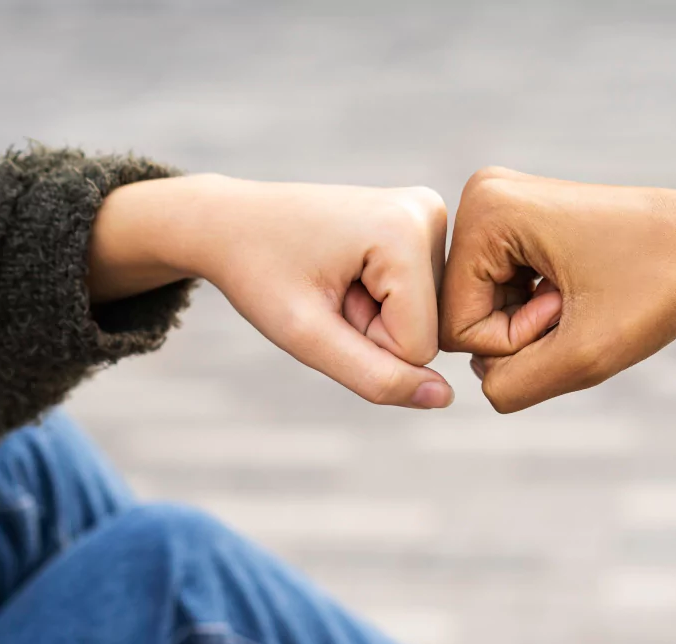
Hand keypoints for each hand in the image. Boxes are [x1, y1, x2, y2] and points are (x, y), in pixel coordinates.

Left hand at [88, 174, 452, 408]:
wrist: (232, 222)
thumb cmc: (259, 272)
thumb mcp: (306, 336)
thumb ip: (376, 376)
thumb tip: (444, 398)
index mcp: (405, 231)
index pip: (420, 346)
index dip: (366, 344)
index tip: (325, 303)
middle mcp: (427, 212)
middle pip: (428, 330)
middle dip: (374, 329)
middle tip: (327, 293)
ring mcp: (428, 214)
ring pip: (426, 317)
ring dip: (376, 315)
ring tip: (334, 280)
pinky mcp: (422, 222)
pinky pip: (420, 298)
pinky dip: (380, 300)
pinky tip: (347, 272)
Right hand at [440, 167, 675, 412]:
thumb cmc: (662, 285)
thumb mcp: (586, 355)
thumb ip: (514, 386)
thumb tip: (481, 386)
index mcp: (485, 212)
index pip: (456, 327)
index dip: (514, 343)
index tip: (570, 311)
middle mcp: (481, 198)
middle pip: (465, 315)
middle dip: (524, 332)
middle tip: (581, 305)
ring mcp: (499, 207)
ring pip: (484, 310)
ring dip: (535, 325)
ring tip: (584, 296)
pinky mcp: (517, 222)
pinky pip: (502, 294)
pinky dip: (540, 309)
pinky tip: (580, 290)